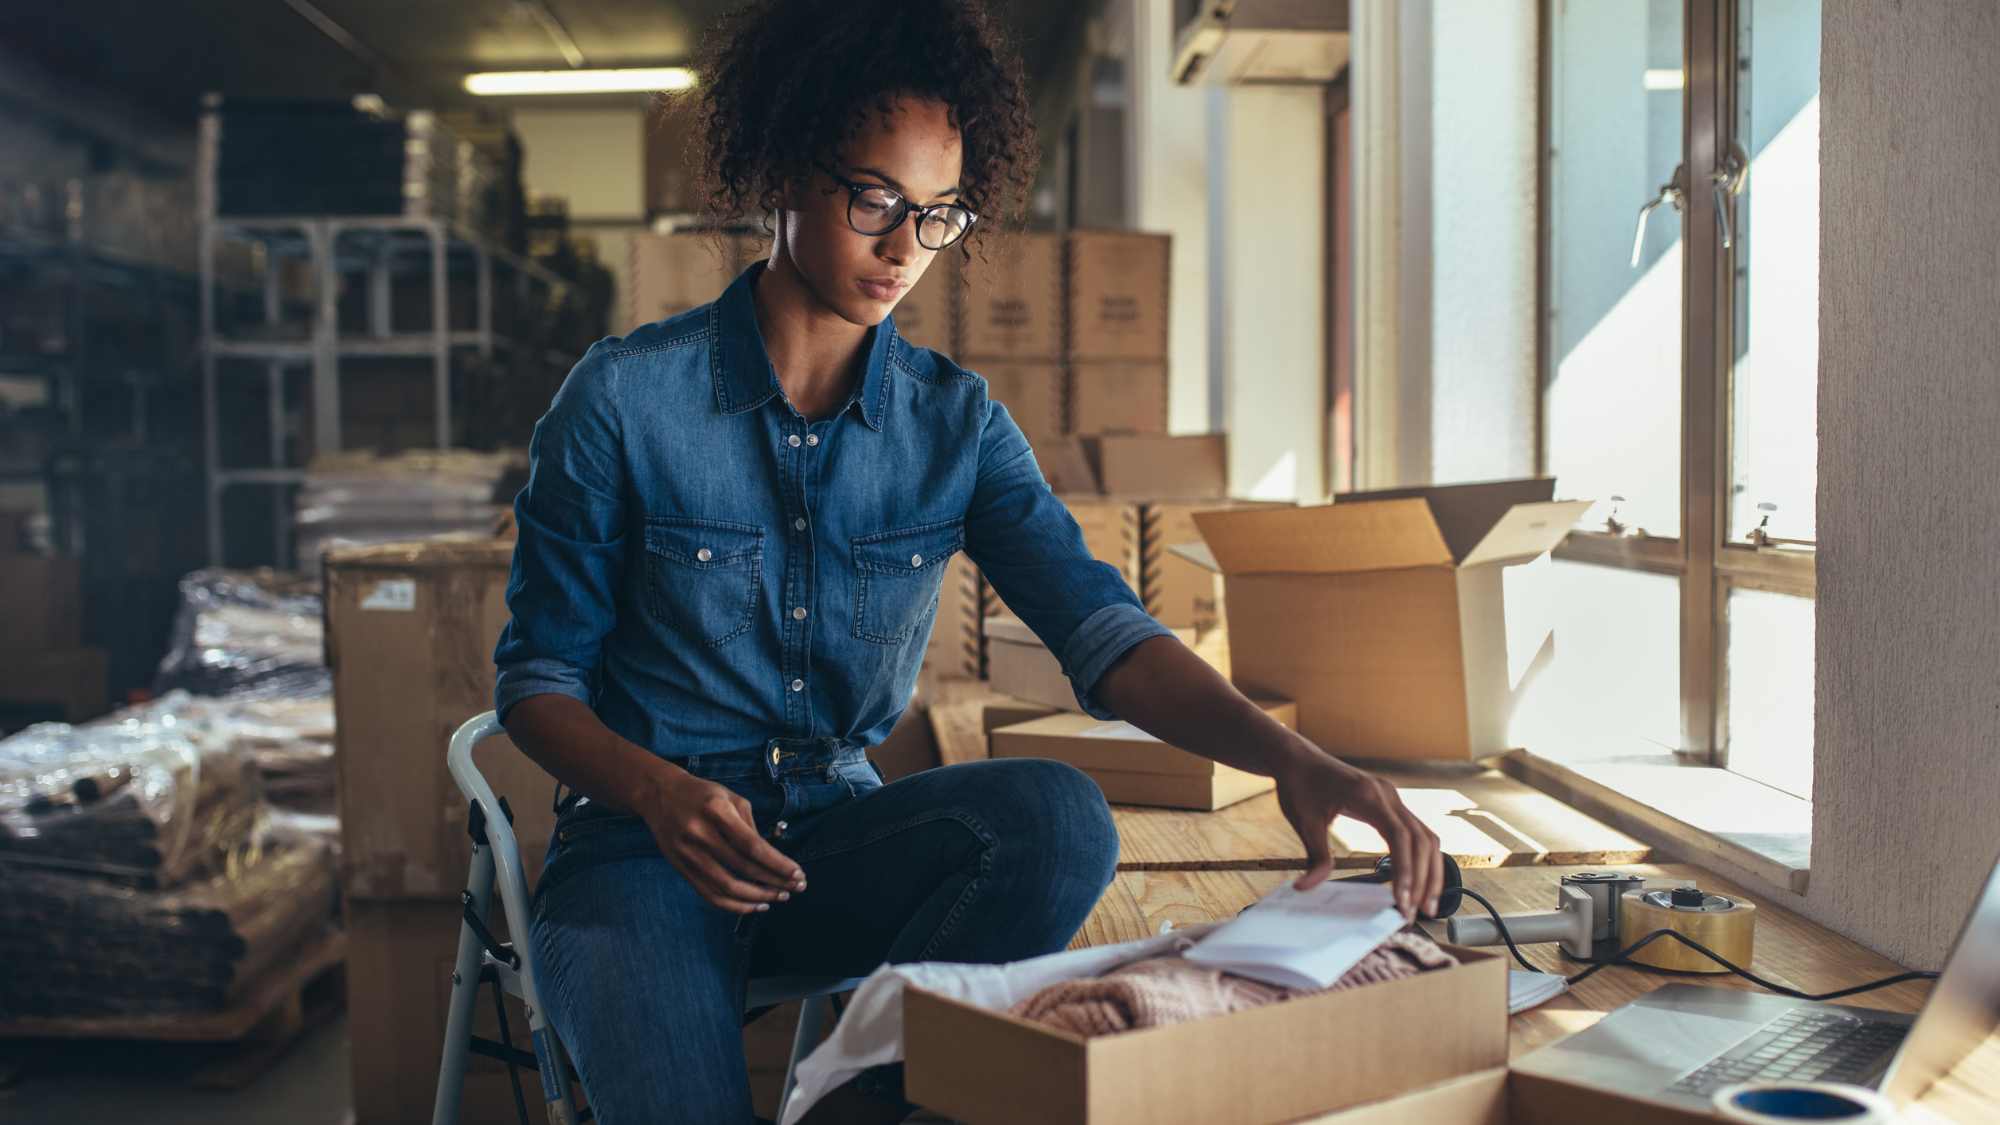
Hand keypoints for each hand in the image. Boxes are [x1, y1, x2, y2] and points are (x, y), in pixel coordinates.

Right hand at [637, 764, 806, 913]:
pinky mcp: (681, 868)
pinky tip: (754, 905)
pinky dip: (734, 906)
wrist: (659, 795)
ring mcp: (688, 854)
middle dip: (774, 881)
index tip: (798, 874)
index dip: (778, 864)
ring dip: (757, 897)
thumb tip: (773, 859)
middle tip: (795, 887)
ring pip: (727, 887)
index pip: (753, 846)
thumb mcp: (731, 798)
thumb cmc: (703, 795)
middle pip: (743, 868)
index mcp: (717, 811)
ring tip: (778, 897)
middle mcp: (700, 834)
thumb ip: (751, 827)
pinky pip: (710, 895)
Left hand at [1274, 748, 1444, 919]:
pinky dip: (1422, 858)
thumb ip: (1314, 856)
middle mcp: (1387, 794)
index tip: (1401, 901)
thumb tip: (1307, 888)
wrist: (1299, 760)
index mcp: (1367, 795)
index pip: (1399, 835)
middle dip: (1424, 878)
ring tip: (1424, 904)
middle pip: (1421, 839)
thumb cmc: (1299, 787)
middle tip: (1418, 913)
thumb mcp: (1303, 822)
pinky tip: (1418, 881)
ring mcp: (1393, 798)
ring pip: (1426, 836)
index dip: (1405, 870)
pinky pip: (1417, 832)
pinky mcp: (1391, 804)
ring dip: (1430, 871)